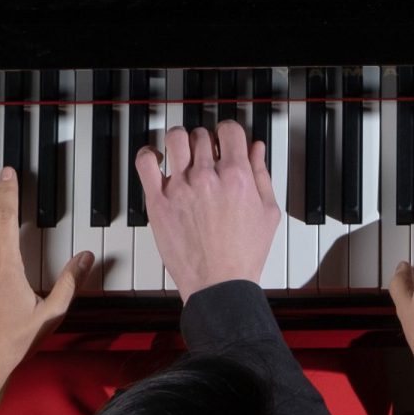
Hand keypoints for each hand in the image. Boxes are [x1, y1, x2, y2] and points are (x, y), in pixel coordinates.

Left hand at [136, 120, 279, 301]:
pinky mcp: (158, 201)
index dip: (229, 133)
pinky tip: (157, 161)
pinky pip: (145, 162)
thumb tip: (256, 149)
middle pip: (202, 134)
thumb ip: (261, 175)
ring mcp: (180, 187)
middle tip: (207, 156)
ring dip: (181, 141)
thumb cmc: (243, 255)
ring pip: (175, 139)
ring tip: (183, 154)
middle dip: (207, 141)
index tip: (226, 142)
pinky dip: (149, 155)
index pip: (229, 130)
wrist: (219, 284)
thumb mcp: (268, 212)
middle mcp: (207, 176)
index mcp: (237, 176)